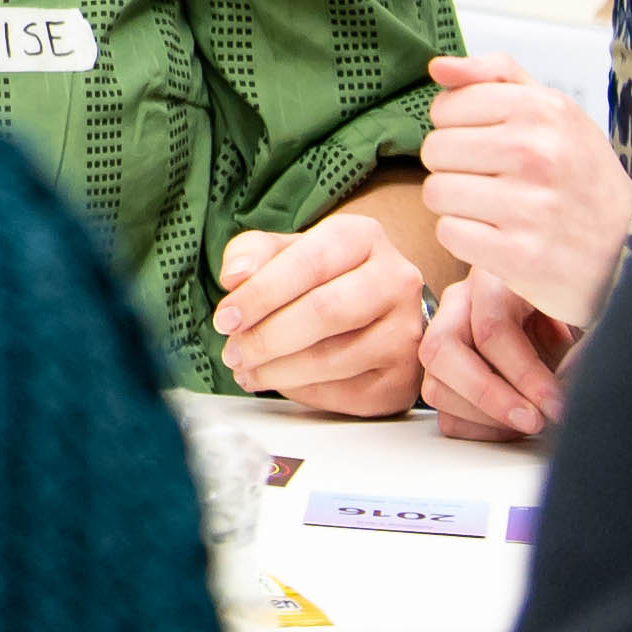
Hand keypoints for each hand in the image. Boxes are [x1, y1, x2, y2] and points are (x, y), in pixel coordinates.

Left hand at [212, 212, 428, 416]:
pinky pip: (343, 393)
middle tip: (233, 350)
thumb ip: (254, 252)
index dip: (260, 294)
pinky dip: (300, 391)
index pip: (310, 263)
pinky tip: (277, 381)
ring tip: (246, 369)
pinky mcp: (401, 379)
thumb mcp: (288, 250)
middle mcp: (396, 282)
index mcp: (364, 238)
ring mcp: (405, 333)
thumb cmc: (325, 276)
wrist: (377, 308)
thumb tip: (234, 276)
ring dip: (276, 371)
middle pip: (325, 311)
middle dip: (266, 337)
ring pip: (333, 359)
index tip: (226, 317)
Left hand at [418, 48, 631, 325]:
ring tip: (494, 208)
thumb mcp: (554, 111)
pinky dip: (466, 239)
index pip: (446, 107)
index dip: (456, 128)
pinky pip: (449, 233)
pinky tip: (497, 236)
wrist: (628, 249)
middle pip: (435, 150)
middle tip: (490, 180)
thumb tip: (439, 67)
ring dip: (457, 205)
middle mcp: (536, 152)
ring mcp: (528, 206)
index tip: (484, 143)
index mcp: (543, 110)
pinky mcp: (518, 255)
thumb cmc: (581, 176)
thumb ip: (495, 75)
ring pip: (436, 193)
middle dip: (454, 167)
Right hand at [422, 275, 575, 439]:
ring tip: (528, 423)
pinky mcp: (446, 373)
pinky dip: (478, 428)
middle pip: (442, 352)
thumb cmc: (578, 305)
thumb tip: (574, 383)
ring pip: (436, 386)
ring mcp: (446, 337)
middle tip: (533, 420)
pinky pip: (444, 411)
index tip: (555, 404)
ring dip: (484, 417)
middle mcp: (460, 303)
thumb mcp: (586, 311)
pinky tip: (512, 425)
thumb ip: (580, 344)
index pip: (491, 329)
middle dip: (489, 397)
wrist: (573, 307)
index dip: (524, 374)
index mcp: (495, 278)